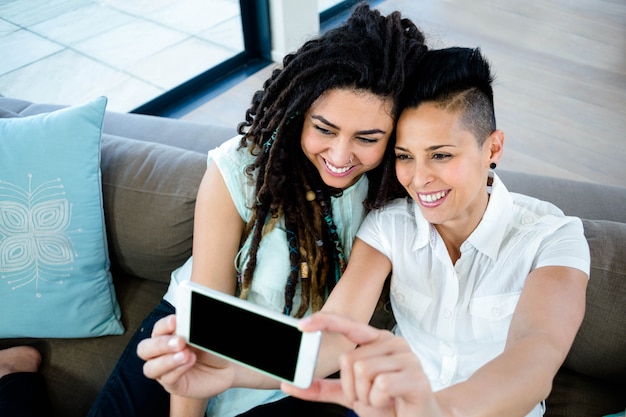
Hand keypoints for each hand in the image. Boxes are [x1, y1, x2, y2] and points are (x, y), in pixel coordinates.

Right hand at [137, 314, 233, 398]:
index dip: (164, 325)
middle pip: (145, 349)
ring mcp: (166, 370)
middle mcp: (162, 352)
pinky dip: (178, 369)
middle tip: (179, 341)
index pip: (157, 329)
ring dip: (166, 360)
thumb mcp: (204, 335)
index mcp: (167, 335)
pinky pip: (168, 379)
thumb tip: (188, 321)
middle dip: (160, 344)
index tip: (175, 321)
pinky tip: (190, 362)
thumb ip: (193, 329)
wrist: (227, 367)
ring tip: (185, 354)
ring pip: (150, 368)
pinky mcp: (174, 385)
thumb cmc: (212, 348)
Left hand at [281, 312, 442, 416]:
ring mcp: (407, 358)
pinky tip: (392, 401)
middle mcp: (393, 343)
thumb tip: (290, 383)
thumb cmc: (387, 404)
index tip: (302, 325)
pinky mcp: (417, 377)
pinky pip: (381, 386)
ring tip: (382, 399)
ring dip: (365, 396)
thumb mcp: (350, 394)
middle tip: (370, 396)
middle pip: (349, 359)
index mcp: (377, 341)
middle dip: (352, 387)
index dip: (325, 321)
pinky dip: (379, 401)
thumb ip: (322, 388)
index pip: (348, 325)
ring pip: (363, 372)